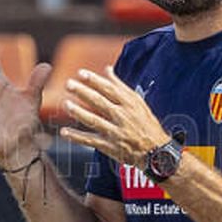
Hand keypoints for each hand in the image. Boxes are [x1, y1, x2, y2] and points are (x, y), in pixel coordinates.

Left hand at [57, 66, 171, 167]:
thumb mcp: (138, 102)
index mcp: (130, 104)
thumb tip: (107, 69)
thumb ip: (120, 86)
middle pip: (100, 102)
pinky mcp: (110, 147)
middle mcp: (123, 117)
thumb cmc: (146, 124)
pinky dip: (77, 137)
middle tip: (69, 84)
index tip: (81, 74)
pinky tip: (64, 132)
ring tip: (66, 104)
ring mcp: (116, 132)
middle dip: (83, 92)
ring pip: (94, 120)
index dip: (95, 81)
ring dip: (78, 112)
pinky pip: (90, 141)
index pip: (110, 89)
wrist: (156, 153)